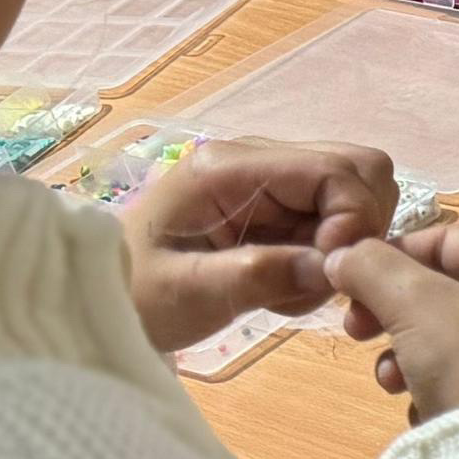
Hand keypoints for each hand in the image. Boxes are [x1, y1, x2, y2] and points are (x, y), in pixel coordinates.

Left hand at [121, 138, 395, 354]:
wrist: (98, 298)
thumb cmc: (132, 294)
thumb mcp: (185, 293)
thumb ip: (257, 275)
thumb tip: (333, 267)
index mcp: (229, 167)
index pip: (334, 170)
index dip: (354, 219)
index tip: (331, 272)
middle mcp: (258, 161)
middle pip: (359, 169)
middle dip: (359, 227)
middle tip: (321, 279)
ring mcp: (272, 182)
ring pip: (359, 194)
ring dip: (347, 246)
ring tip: (296, 286)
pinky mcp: (280, 207)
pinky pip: (337, 221)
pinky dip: (332, 257)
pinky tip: (289, 282)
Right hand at [326, 221, 458, 421]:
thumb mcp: (417, 304)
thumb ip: (374, 269)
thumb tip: (342, 255)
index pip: (442, 240)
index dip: (388, 256)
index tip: (346, 281)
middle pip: (438, 287)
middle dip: (390, 309)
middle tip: (355, 330)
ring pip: (439, 332)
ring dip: (402, 351)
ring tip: (390, 377)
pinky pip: (455, 370)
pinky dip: (428, 381)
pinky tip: (417, 402)